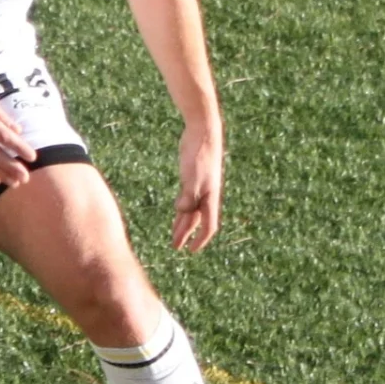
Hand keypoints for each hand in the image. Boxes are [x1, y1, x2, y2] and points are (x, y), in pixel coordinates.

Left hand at [171, 122, 223, 250]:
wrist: (202, 133)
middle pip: (197, 220)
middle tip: (175, 247)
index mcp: (210, 197)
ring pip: (192, 211)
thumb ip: (188, 196)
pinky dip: (182, 209)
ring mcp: (200, 187)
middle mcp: (207, 195)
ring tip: (174, 236)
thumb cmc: (199, 154)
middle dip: (187, 234)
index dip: (200, 239)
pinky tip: (177, 212)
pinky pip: (187, 199)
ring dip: (183, 224)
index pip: (209, 225)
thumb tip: (183, 212)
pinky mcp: (192, 178)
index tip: (191, 251)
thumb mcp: (192, 177)